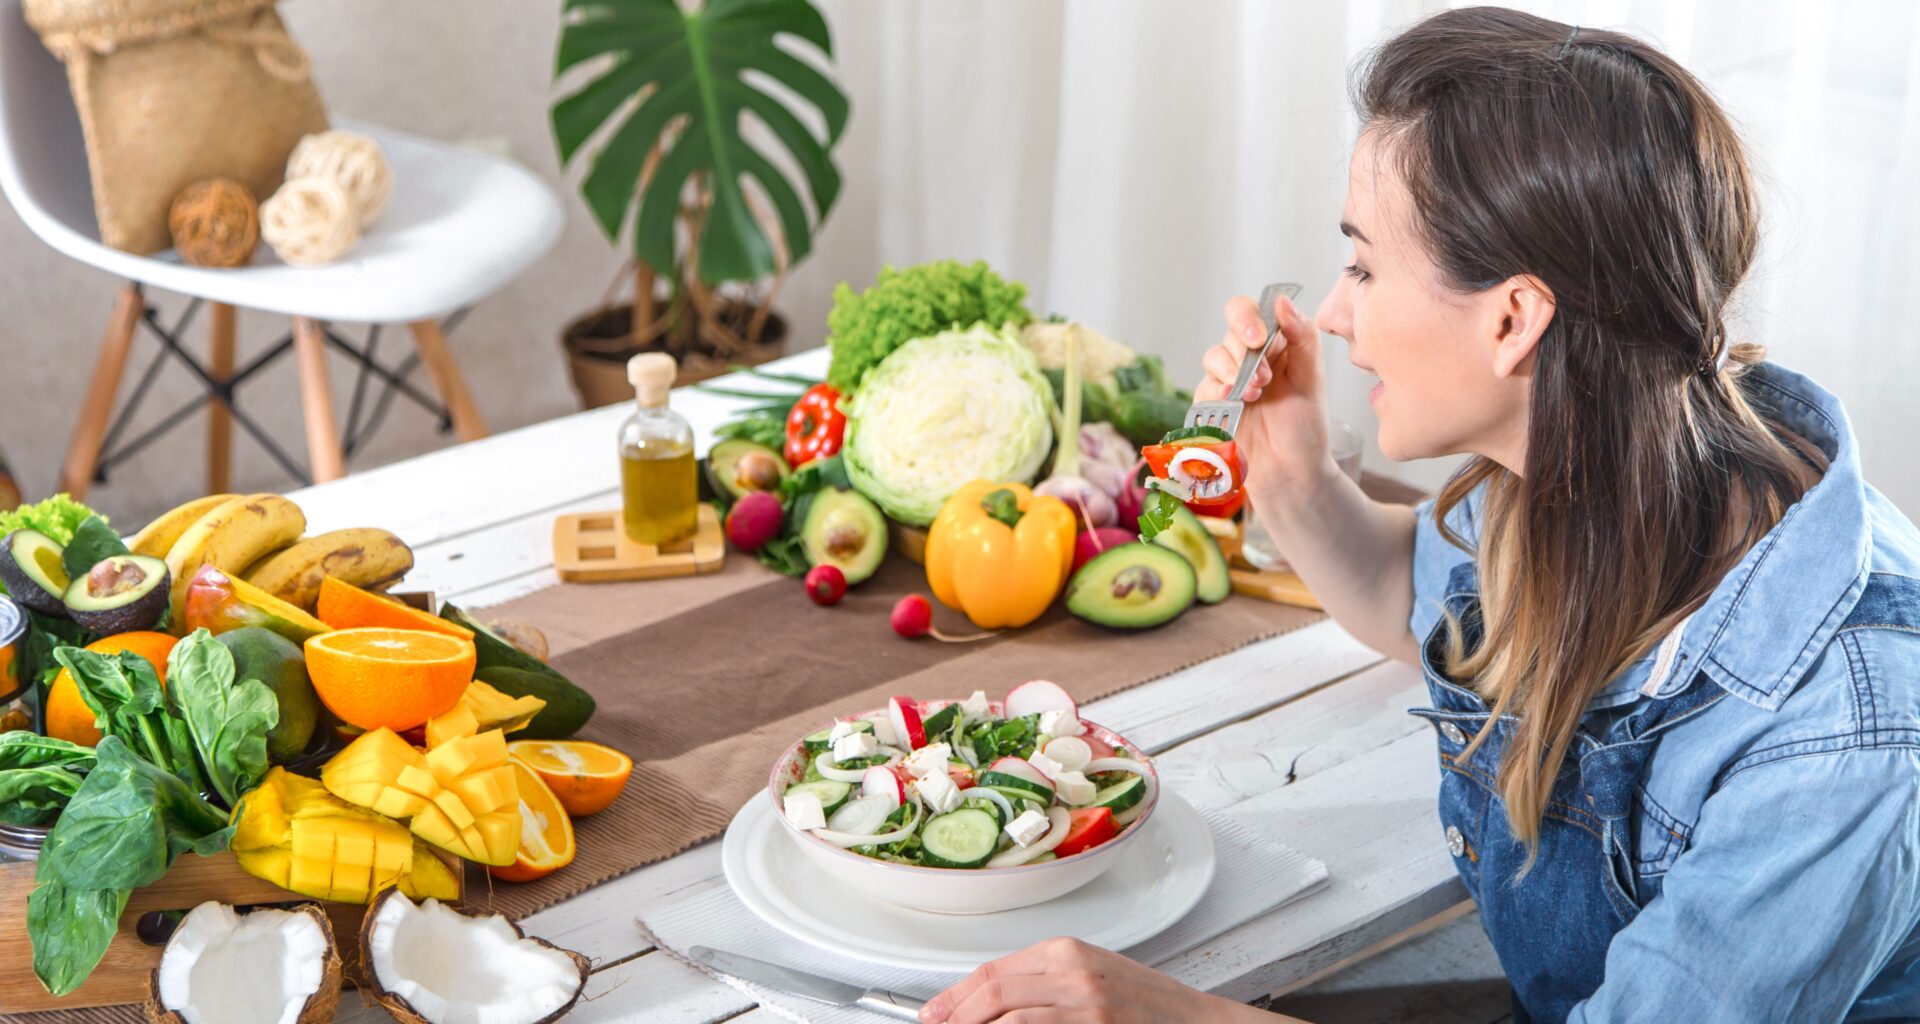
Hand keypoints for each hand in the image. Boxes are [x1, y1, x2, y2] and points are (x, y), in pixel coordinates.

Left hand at [919, 937, 1264, 1023]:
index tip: (933, 1015)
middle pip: (993, 992)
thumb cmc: (1149, 1009)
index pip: (992, 971)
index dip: (954, 997)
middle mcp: (1072, 970)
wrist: (1201, 1022)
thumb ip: (1043, 986)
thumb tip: (988, 1005)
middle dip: (957, 1016)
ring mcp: (1086, 1001)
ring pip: (1008, 1015)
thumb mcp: (1091, 981)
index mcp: (1066, 952)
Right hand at [1195, 293, 1333, 501]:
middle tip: (1262, 375)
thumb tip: (1282, 301)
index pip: (1253, 311)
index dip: (1250, 317)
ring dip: (1232, 370)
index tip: (1259, 338)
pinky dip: (1216, 388)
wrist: (1291, 473)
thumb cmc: (1305, 427)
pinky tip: (1232, 399)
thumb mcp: (1312, 379)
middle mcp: (1250, 356)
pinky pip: (1204, 385)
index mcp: (1276, 343)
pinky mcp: (1212, 403)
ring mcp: (1229, 379)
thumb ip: (1302, 337)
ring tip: (1253, 394)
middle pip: (1230, 328)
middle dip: (1244, 349)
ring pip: (1214, 355)